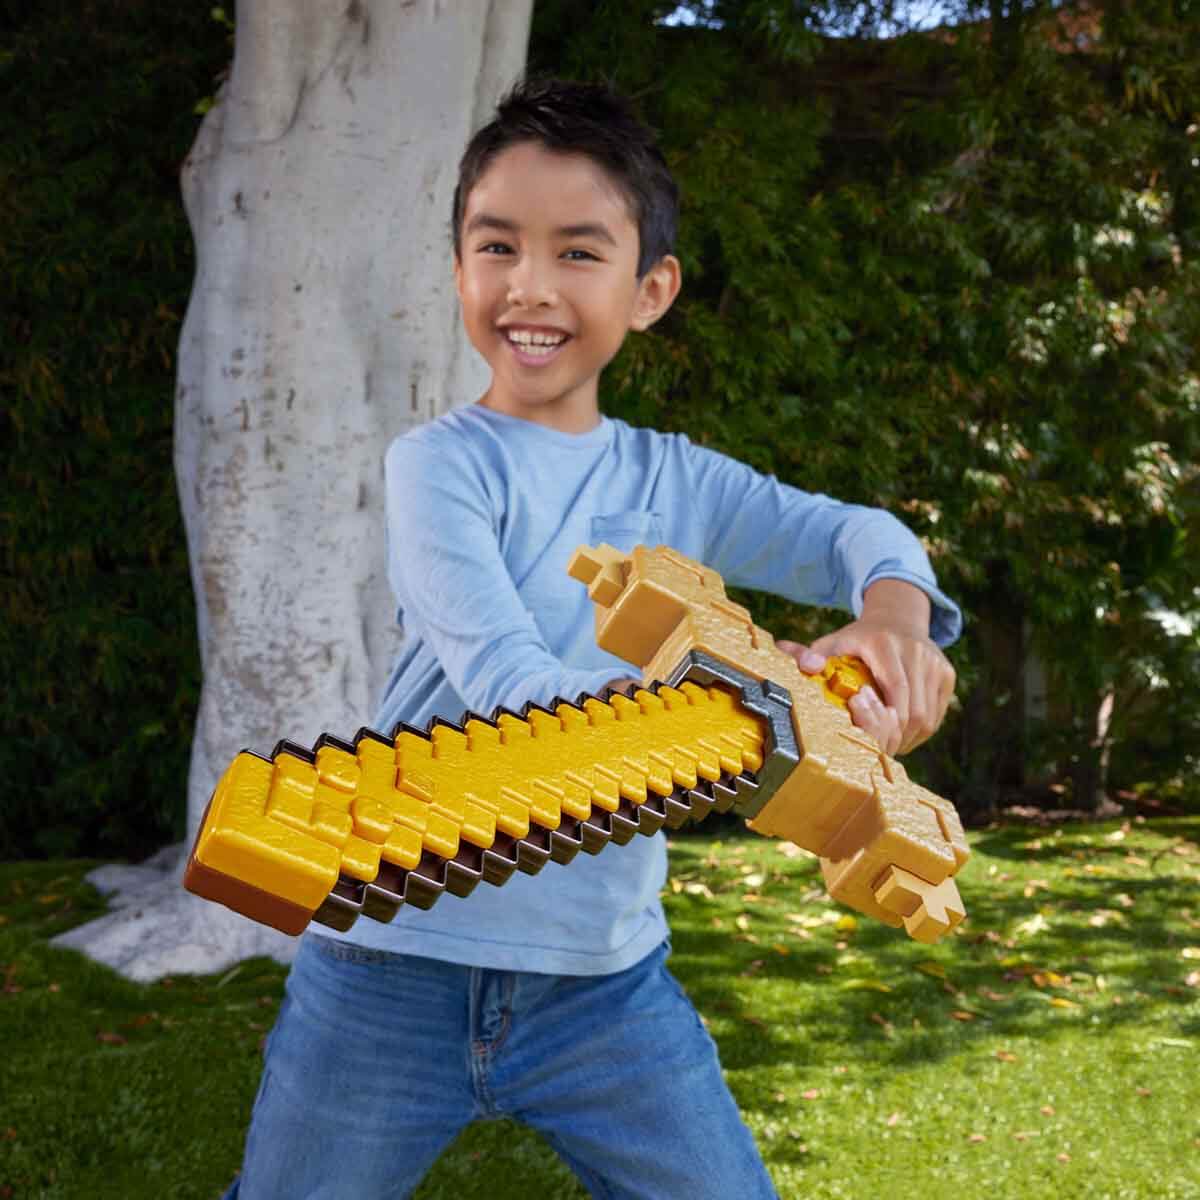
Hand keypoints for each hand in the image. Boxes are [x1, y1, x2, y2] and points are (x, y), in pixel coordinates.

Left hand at [777, 583, 954, 755]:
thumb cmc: (858, 639)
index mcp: (886, 643)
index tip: (862, 722)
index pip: (894, 688)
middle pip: (912, 710)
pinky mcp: (947, 675)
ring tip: (884, 740)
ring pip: (926, 718)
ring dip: (905, 737)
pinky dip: (918, 731)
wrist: (897, 619)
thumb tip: (790, 656)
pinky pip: (936, 716)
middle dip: (891, 734)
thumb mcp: (834, 642)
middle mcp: (916, 652)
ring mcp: (936, 664)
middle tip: (871, 745)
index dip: (882, 715)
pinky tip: (900, 730)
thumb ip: (810, 653)